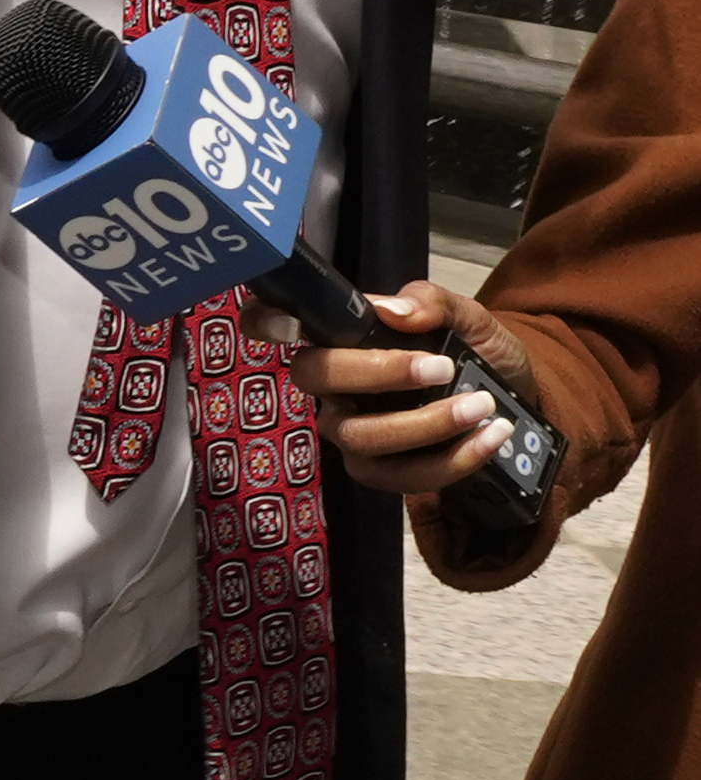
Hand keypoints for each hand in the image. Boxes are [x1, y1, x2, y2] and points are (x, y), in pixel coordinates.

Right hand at [240, 278, 542, 500]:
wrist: (512, 403)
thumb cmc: (475, 352)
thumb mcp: (468, 318)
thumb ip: (433, 303)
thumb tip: (393, 310)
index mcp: (338, 338)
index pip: (274, 323)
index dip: (266, 320)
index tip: (291, 324)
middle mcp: (329, 385)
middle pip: (315, 378)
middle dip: (377, 373)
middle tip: (443, 367)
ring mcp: (348, 431)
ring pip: (360, 436)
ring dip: (426, 424)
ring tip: (481, 406)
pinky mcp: (378, 472)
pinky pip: (401, 476)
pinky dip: (453, 458)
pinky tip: (490, 437)